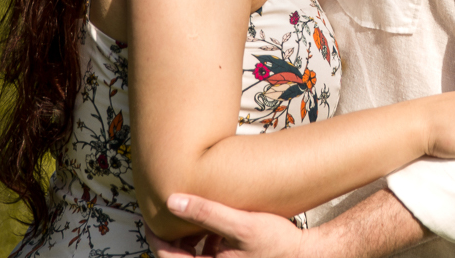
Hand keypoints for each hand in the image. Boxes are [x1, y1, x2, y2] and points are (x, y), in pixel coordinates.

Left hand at [146, 194, 305, 257]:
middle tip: (167, 212)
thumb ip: (207, 213)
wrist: (304, 254)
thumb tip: (174, 202)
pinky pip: (209, 253)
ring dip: (190, 236)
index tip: (151, 217)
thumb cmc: (276, 244)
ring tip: (191, 214)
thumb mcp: (241, 224)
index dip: (156, 235)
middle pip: (178, 256)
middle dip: (173, 234)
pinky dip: (206, 239)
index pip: (167, 256)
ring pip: (193, 254)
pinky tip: (215, 224)